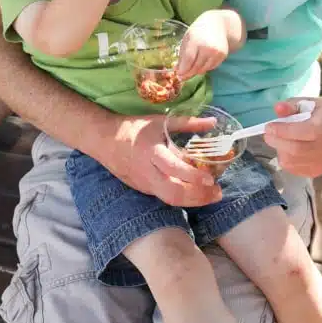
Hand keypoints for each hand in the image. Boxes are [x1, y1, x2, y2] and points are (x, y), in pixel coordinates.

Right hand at [103, 113, 221, 206]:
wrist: (104, 140)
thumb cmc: (134, 128)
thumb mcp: (160, 121)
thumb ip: (188, 123)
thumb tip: (213, 122)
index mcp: (151, 151)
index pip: (174, 168)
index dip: (193, 176)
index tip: (211, 178)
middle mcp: (147, 172)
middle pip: (173, 192)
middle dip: (198, 196)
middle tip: (217, 192)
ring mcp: (144, 184)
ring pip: (170, 199)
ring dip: (193, 201)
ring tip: (211, 196)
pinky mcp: (142, 190)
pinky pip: (164, 197)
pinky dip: (182, 198)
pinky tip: (196, 194)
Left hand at [177, 11, 229, 79]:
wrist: (218, 24)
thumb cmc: (199, 31)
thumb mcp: (187, 39)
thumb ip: (182, 55)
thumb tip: (177, 70)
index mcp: (195, 40)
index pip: (188, 60)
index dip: (183, 70)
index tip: (178, 75)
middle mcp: (207, 47)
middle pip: (196, 67)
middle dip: (188, 74)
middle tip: (182, 77)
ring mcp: (216, 52)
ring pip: (203, 70)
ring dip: (196, 71)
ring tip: (192, 67)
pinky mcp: (223, 55)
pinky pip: (211, 67)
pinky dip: (205, 67)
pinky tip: (202, 61)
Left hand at [263, 97, 321, 177]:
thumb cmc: (314, 111)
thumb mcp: (303, 101)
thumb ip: (290, 105)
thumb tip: (278, 108)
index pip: (309, 130)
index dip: (286, 131)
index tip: (269, 127)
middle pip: (299, 149)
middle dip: (278, 141)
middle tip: (267, 134)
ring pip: (294, 160)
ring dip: (280, 150)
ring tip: (278, 140)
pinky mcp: (317, 169)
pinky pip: (295, 169)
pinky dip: (285, 159)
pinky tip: (284, 149)